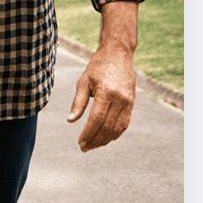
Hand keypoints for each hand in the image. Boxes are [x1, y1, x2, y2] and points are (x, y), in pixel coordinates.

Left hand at [67, 1, 137, 151]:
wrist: (118, 54)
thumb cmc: (98, 66)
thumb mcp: (84, 81)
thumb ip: (78, 102)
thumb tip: (70, 121)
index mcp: (106, 92)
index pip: (96, 119)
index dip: (88, 133)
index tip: (80, 142)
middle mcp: (120, 99)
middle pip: (107, 127)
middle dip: (95, 140)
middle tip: (84, 148)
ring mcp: (128, 102)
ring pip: (117, 128)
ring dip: (105, 140)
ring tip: (93, 146)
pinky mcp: (132, 103)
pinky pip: (124, 123)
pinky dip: (115, 133)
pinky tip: (106, 138)